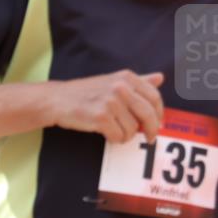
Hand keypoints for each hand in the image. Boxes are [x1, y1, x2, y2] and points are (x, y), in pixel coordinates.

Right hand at [49, 70, 163, 143]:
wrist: (57, 99)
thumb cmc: (84, 92)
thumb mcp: (112, 81)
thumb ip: (137, 81)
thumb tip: (160, 78)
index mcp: (127, 78)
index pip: (154, 97)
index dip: (159, 114)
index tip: (157, 124)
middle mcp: (121, 88)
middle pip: (148, 114)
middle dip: (150, 130)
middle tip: (149, 139)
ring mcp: (111, 102)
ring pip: (132, 128)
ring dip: (126, 136)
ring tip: (117, 133)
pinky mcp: (100, 117)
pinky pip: (118, 135)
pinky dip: (115, 139)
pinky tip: (108, 135)